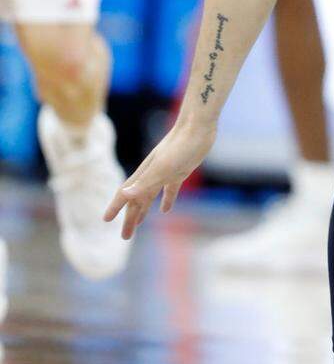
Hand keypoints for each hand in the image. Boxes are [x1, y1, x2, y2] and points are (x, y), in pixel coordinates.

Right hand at [105, 119, 215, 239]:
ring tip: (139, 224)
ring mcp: (166, 172)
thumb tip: (126, 194)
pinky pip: (169, 190)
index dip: (116, 207)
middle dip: (130, 217)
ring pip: (150, 196)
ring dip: (144, 210)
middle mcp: (152, 174)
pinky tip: (166, 210)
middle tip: (125, 236)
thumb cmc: (180, 146)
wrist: (198, 126)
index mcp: (145, 174)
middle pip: (137, 199)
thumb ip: (145, 181)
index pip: (125, 194)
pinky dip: (166, 200)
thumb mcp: (163, 167)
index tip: (105, 220)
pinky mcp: (180, 171)